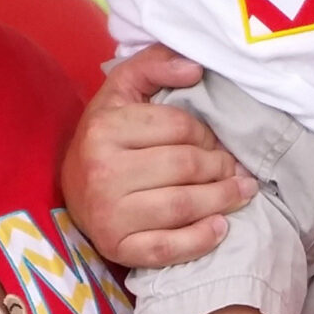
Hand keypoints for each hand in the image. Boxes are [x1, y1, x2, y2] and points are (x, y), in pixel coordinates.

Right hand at [61, 45, 257, 268]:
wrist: (71, 187)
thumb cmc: (105, 134)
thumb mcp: (122, 88)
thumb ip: (155, 65)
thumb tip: (195, 69)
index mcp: (105, 127)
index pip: (178, 126)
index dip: (208, 133)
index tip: (218, 140)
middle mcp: (103, 171)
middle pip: (185, 166)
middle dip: (221, 166)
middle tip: (238, 167)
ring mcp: (108, 214)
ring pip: (182, 206)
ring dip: (222, 199)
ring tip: (242, 191)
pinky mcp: (116, 247)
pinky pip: (167, 249)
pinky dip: (200, 240)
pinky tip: (221, 227)